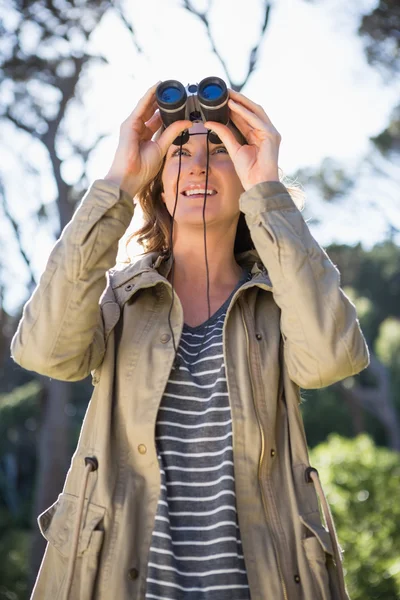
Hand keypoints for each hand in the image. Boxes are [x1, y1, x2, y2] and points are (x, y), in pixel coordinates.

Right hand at [104, 82, 191, 196]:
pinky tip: (156, 87)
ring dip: (156, 94)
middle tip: (175, 89)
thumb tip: (187, 123)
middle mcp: (138, 128)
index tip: (179, 101)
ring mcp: (132, 125)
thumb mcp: (161, 147)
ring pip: (146, 105)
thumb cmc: (142, 168)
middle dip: (162, 100)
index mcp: (146, 135)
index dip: (167, 110)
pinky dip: (149, 96)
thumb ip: (172, 133)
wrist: (129, 177)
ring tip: (167, 84)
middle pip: (151, 110)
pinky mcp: (129, 124)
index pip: (157, 118)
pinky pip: (141, 106)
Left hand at [204, 89, 280, 190]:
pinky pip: (255, 120)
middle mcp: (266, 131)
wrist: (258, 184)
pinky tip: (232, 106)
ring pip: (255, 110)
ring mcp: (270, 132)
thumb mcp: (233, 149)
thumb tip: (209, 123)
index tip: (222, 99)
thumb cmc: (249, 171)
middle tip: (225, 91)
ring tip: (228, 94)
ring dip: (241, 101)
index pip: (246, 116)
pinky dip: (243, 112)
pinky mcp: (271, 135)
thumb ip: (224, 134)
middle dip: (239, 99)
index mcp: (258, 135)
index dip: (235, 107)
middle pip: (252, 110)